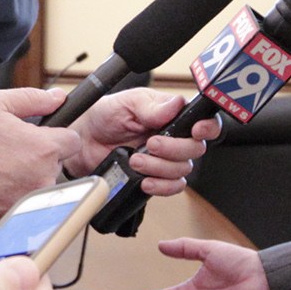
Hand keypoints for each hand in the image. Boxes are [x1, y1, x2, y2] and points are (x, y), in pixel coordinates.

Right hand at [0, 88, 81, 232]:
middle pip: (56, 164)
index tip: (42, 136)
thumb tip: (57, 97)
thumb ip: (31, 98)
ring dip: (26, 177)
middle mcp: (43, 178)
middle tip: (8, 151)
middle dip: (38, 157)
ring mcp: (31, 201)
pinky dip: (11, 195)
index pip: (72, 140)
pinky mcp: (18, 218)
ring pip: (40, 184)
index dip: (56, 135)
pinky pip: (24, 203)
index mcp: (43, 148)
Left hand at [70, 88, 218, 196]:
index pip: (203, 120)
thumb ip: (151, 106)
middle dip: (174, 149)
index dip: (207, 127)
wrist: (83, 141)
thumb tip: (176, 103)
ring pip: (182, 170)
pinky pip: (172, 187)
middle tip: (150, 144)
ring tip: (136, 160)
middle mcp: (173, 136)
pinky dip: (161, 186)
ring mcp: (165, 159)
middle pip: (195, 148)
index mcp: (171, 114)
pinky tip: (145, 181)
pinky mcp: (155, 177)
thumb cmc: (104, 116)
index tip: (196, 130)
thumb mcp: (125, 103)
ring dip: (160, 167)